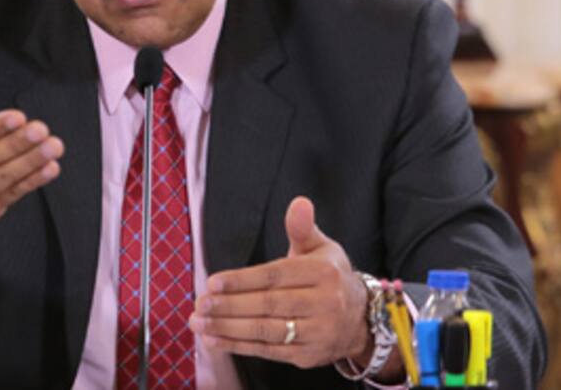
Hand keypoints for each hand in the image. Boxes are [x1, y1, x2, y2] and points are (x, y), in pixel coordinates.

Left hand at [190, 197, 380, 370]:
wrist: (361, 320)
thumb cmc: (330, 278)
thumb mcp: (321, 248)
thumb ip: (302, 228)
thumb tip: (299, 203)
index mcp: (323, 273)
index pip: (276, 276)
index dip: (242, 280)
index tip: (213, 282)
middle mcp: (324, 303)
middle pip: (268, 305)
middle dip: (229, 305)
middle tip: (200, 303)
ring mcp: (317, 332)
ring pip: (266, 330)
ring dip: (228, 328)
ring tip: (199, 323)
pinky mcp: (308, 356)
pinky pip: (268, 351)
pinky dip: (238, 346)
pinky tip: (214, 340)